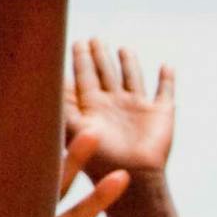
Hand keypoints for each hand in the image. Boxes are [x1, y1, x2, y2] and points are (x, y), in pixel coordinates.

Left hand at [65, 40, 173, 178]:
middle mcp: (114, 105)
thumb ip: (61, 103)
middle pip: (106, 74)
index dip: (81, 59)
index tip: (77, 43)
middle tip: (94, 39)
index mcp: (93, 107)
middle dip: (100, 57)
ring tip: (123, 49)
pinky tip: (166, 66)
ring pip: (132, 79)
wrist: (133, 177)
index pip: (84, 76)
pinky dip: (167, 79)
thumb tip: (49, 78)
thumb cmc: (99, 158)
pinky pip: (165, 92)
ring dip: (129, 63)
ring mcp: (138, 108)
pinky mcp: (161, 114)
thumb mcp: (72, 127)